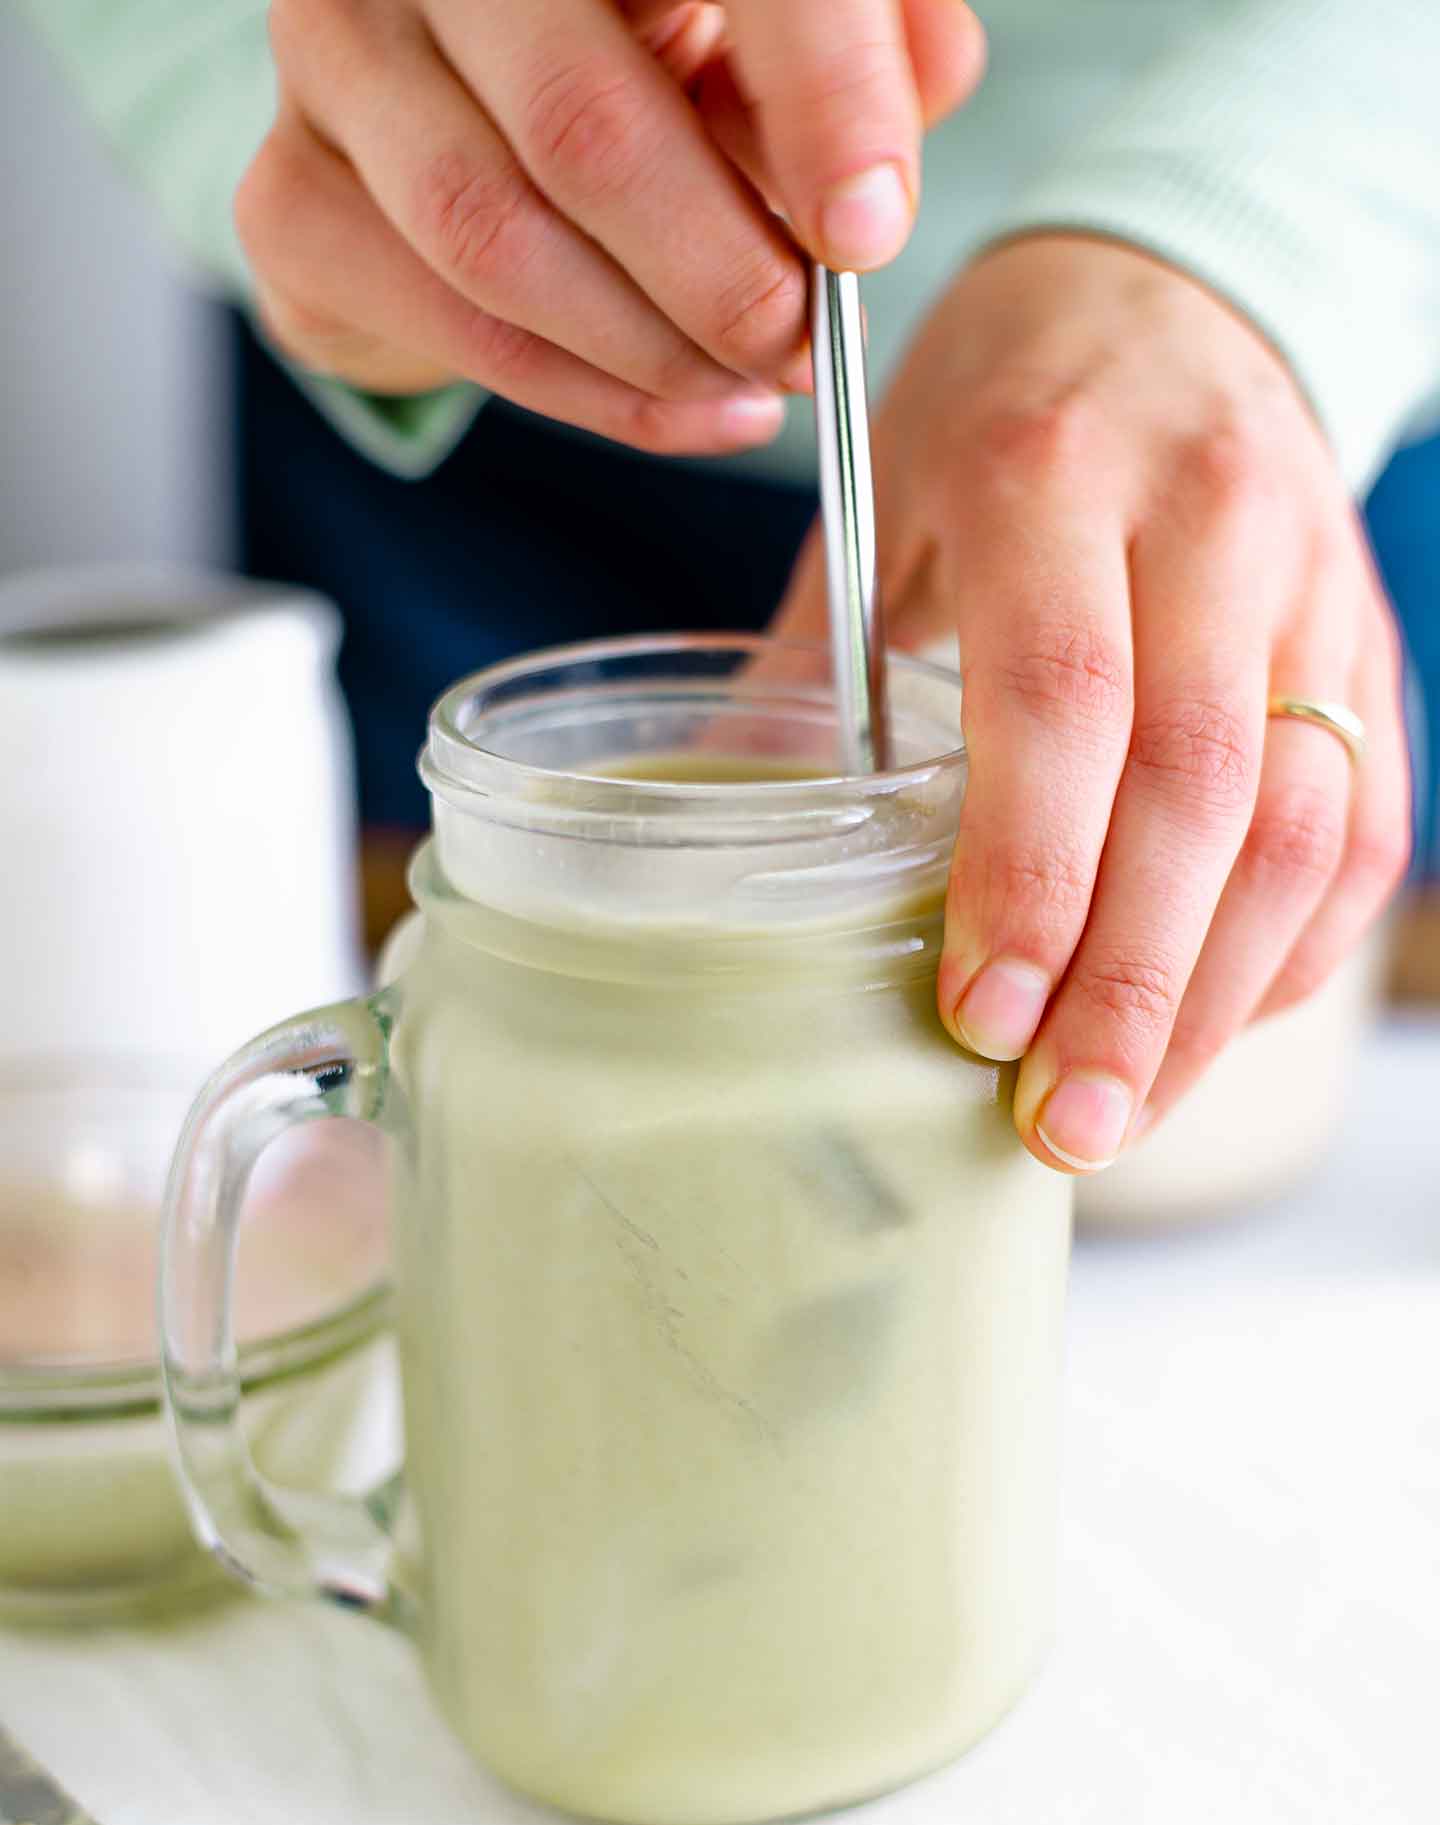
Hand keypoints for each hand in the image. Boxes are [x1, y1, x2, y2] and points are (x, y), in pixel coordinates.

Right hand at [235, 0, 983, 454]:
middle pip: (582, 125)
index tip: (866, 230)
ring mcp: (334, 57)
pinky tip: (669, 409)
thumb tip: (892, 151)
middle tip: (800, 342)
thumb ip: (869, 43)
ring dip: (647, 351)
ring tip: (746, 390)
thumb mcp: (780, 22)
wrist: (460, 99)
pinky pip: (443, 321)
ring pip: (496, 238)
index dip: (810, 99)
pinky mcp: (288, 192)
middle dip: (720, 273)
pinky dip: (580, 394)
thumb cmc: (650, 45)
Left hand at [776, 236, 1410, 1170]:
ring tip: (1124, 1115)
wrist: (1171, 288)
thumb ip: (816, 668)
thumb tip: (708, 847)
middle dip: (1130, 985)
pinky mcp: (1368, 643)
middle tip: (1062, 1126)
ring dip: (1213, 997)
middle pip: (1197, 790)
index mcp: (1047, 470)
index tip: (980, 1021)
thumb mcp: (878, 495)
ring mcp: (1311, 583)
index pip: (1059, 700)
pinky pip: (1358, 824)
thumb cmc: (999, 406)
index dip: (1028, 875)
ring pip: (1299, 825)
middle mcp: (1206, 520)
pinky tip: (1209, 1026)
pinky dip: (1289, 946)